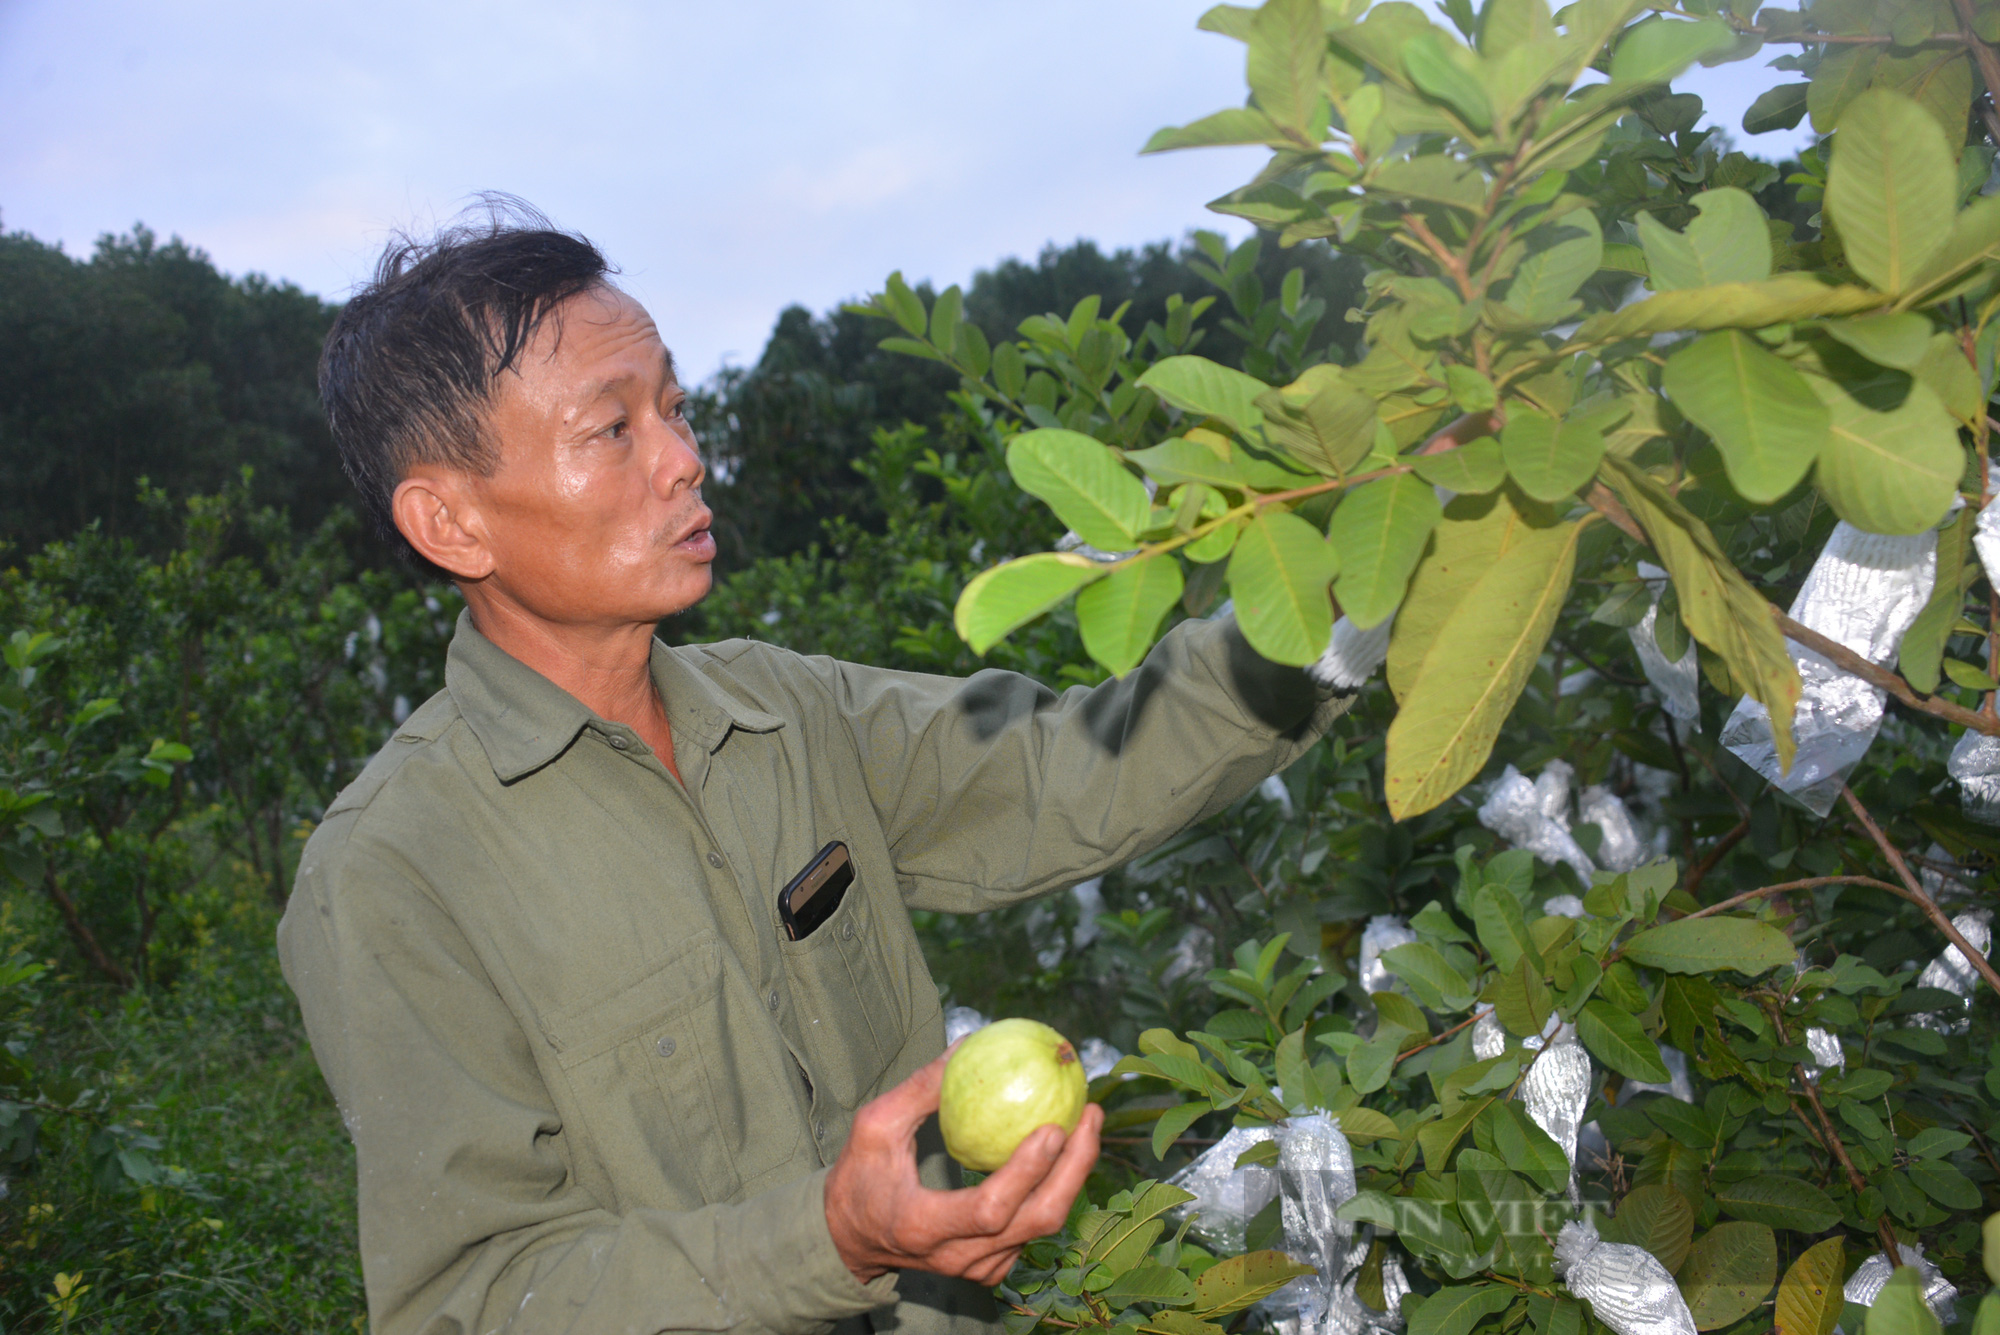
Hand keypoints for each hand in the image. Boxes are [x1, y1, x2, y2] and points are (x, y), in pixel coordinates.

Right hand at [824, 1048, 1102, 1285]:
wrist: (852, 1239)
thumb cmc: (860, 1177)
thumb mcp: (874, 1126)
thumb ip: (919, 1089)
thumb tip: (967, 1044)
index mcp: (924, 1227)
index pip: (990, 1209)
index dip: (1027, 1172)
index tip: (1054, 1126)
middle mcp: (958, 1257)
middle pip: (1036, 1221)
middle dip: (1076, 1169)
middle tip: (1089, 1115)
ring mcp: (978, 1268)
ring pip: (1043, 1227)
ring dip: (1074, 1175)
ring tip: (1087, 1122)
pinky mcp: (991, 1267)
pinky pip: (1034, 1229)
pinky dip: (1055, 1188)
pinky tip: (1066, 1148)